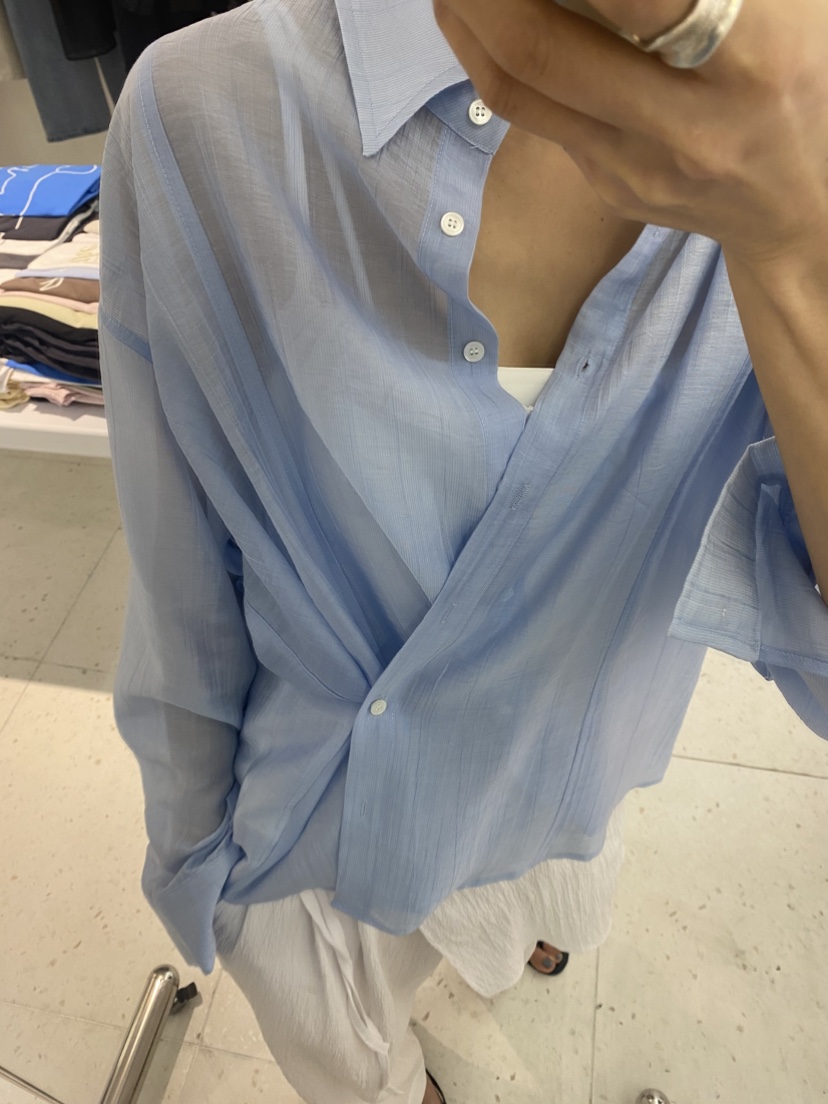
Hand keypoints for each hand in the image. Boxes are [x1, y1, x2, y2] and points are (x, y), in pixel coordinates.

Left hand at [432, 0, 827, 268]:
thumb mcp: (789, 8)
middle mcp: (686, 125)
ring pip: (518, 89)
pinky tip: (480, 19)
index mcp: (750, 61)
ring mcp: (638, 167)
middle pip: (543, 48)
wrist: (804, 206)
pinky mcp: (611, 184)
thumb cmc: (806, 75)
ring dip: (467, 21)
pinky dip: (492, 58)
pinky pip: (533, 116)